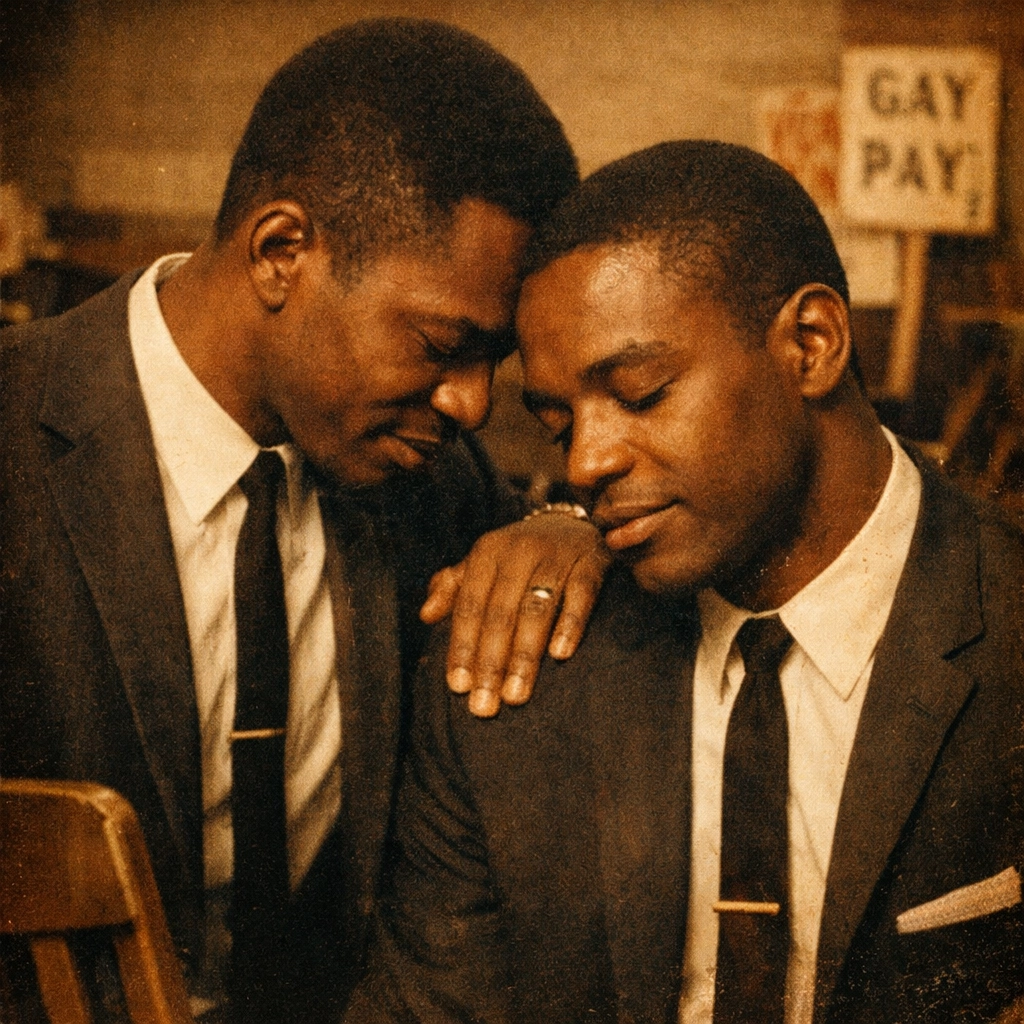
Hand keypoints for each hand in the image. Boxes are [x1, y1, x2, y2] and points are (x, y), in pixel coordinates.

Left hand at [420, 513, 610, 717]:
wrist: (572, 523)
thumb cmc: (518, 555)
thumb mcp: (482, 563)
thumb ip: (452, 588)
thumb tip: (426, 615)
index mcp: (487, 552)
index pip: (470, 605)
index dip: (462, 646)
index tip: (458, 686)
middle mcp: (519, 550)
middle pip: (501, 612)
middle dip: (491, 662)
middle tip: (485, 705)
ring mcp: (557, 555)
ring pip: (537, 608)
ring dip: (525, 655)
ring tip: (516, 694)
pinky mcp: (591, 562)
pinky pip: (581, 595)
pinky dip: (570, 624)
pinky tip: (560, 655)